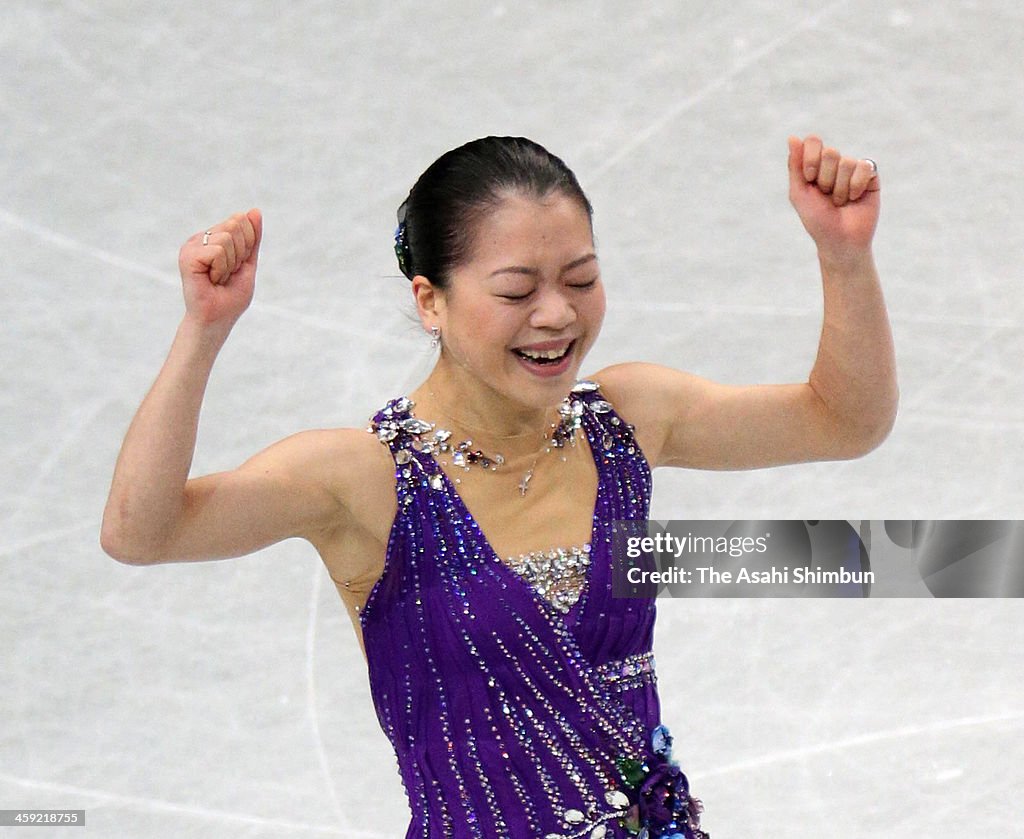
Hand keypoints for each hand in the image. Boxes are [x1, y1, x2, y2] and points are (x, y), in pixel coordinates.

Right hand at [178, 209, 261, 326]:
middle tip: (226, 274)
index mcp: (214, 238)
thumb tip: (255, 210)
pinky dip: (221, 269)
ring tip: (218, 278)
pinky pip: (218, 251)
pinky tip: (211, 280)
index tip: (235, 268)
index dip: (247, 248)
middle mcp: (201, 238)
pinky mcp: (188, 255)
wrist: (216, 320)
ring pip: (228, 238)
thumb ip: (252, 238)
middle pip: (236, 226)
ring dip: (230, 264)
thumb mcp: (248, 263)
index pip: (242, 222)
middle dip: (240, 254)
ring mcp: (192, 246)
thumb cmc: (230, 297)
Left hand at [788, 136, 878, 262]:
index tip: (809, 178)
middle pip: (830, 152)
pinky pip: (864, 167)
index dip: (811, 159)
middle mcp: (834, 164)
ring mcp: (853, 168)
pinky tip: (855, 198)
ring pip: (846, 162)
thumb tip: (792, 137)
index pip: (813, 142)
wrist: (840, 240)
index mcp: (815, 165)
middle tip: (826, 196)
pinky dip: (856, 186)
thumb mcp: (799, 194)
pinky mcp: (870, 175)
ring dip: (840, 188)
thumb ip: (795, 165)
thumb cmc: (817, 220)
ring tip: (840, 201)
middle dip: (825, 179)